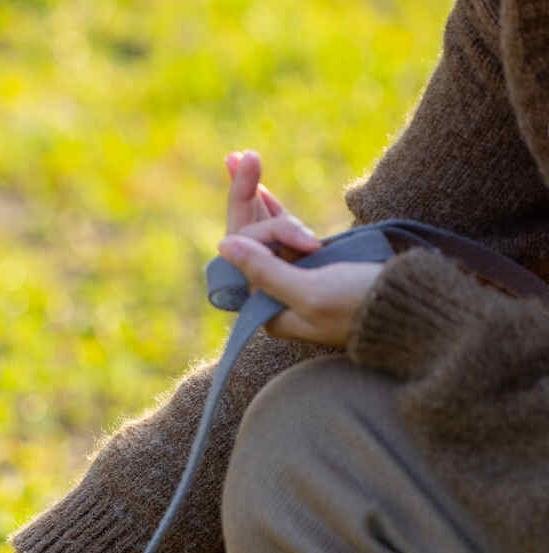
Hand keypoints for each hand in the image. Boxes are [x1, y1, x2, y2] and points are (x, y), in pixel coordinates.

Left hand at [220, 148, 382, 345]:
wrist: (416, 309)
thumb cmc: (364, 305)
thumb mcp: (311, 290)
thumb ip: (266, 270)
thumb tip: (223, 245)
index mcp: (267, 307)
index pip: (244, 253)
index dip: (251, 218)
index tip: (273, 199)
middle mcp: (275, 295)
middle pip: (250, 239)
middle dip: (244, 196)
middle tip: (235, 155)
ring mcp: (295, 278)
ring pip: (267, 233)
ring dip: (258, 200)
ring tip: (241, 160)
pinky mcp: (315, 265)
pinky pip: (285, 234)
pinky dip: (275, 210)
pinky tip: (261, 191)